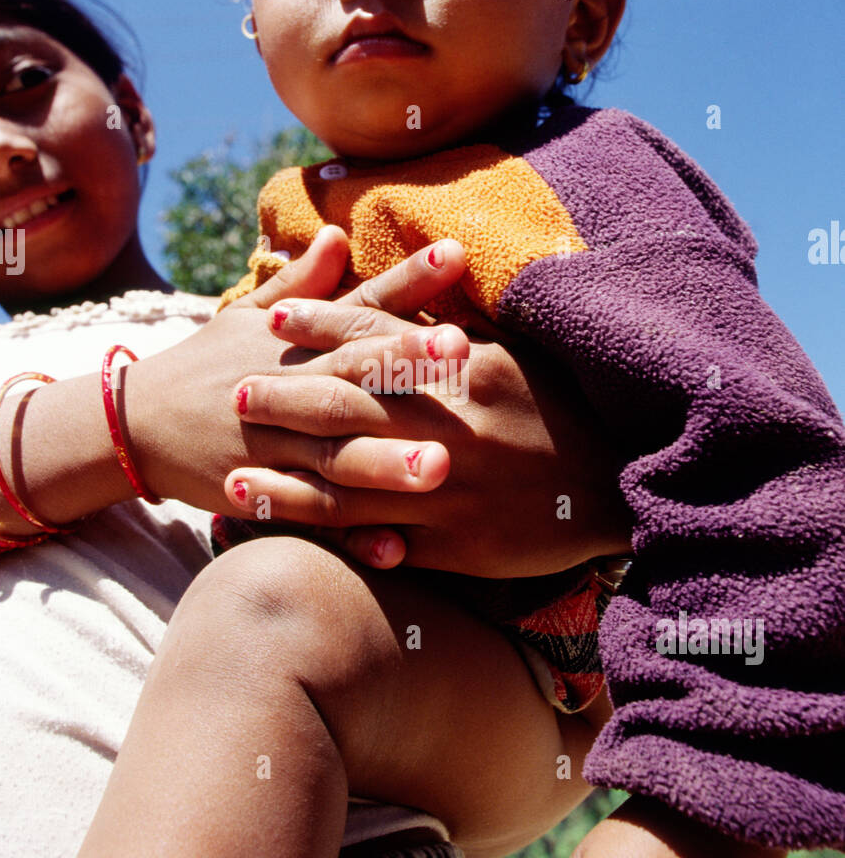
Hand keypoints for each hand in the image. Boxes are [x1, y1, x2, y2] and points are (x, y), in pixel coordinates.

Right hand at [126, 231, 468, 521]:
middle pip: (352, 375)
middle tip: (465, 353)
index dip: (407, 281)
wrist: (134, 425)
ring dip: (386, 460)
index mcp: (297, 344)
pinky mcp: (263, 498)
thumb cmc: (204, 364)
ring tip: (440, 466)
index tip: (457, 255)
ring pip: (336, 454)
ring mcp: (276, 448)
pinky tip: (396, 550)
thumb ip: (301, 282)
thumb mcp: (245, 316)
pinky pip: (311, 520)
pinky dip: (350, 538)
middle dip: (406, 363)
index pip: (359, 305)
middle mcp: (290, 391)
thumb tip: (337, 231)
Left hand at [222, 296, 631, 576]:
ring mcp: (449, 491)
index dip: (319, 325)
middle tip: (236, 394)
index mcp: (463, 371)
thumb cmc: (566, 410)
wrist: (624, 486)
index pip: (375, 338)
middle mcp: (448, 428)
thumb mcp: (517, 358)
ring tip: (233, 480)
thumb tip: (407, 312)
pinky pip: (382, 541)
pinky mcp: (458, 545)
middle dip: (284, 399)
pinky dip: (333, 538)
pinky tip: (294, 538)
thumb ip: (457, 340)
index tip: (272, 319)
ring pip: (349, 484)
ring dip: (285, 483)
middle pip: (345, 407)